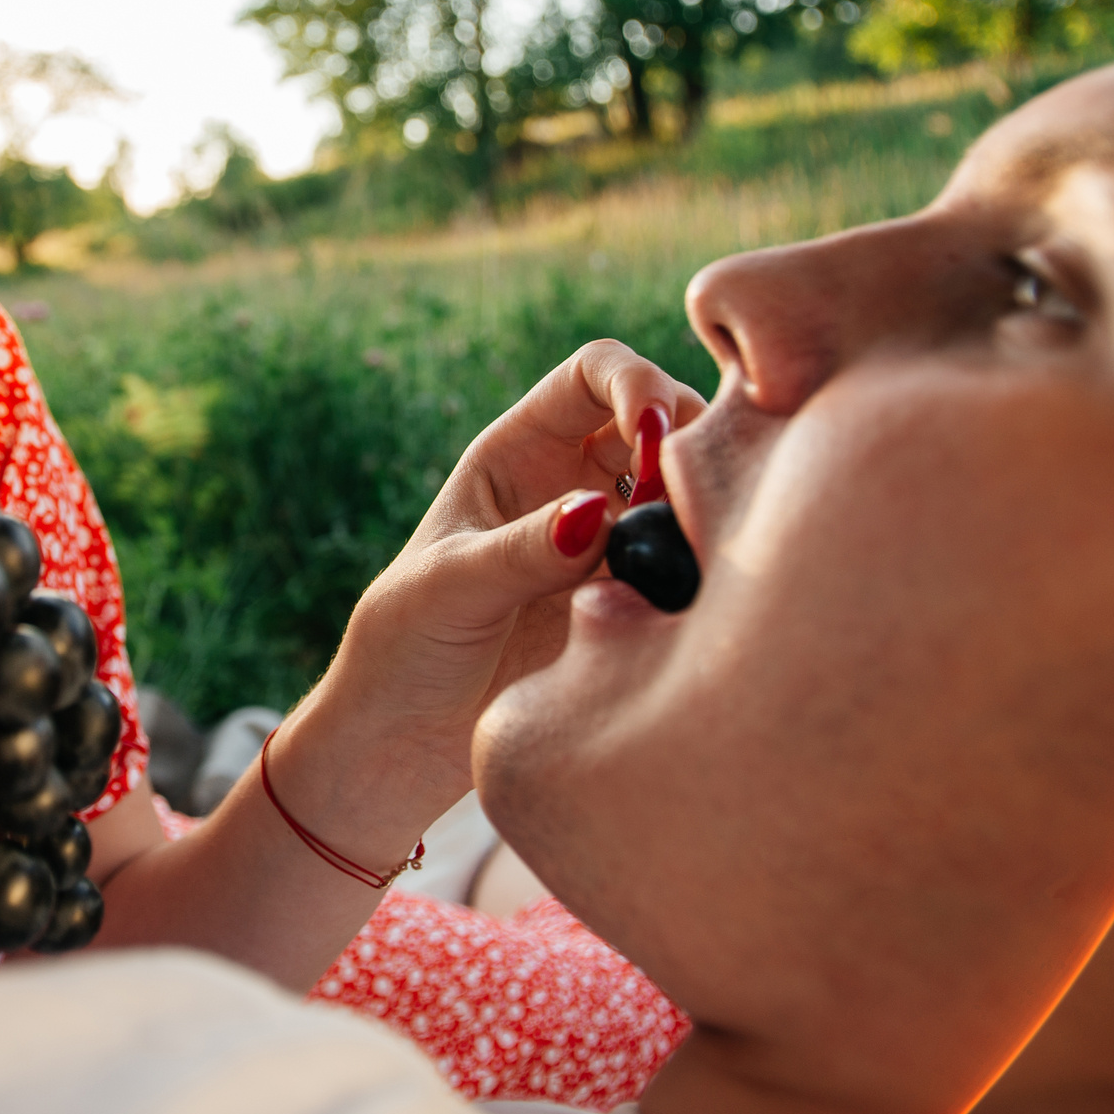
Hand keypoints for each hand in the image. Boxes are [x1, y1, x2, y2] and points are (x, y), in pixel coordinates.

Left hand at [287, 341, 703, 823]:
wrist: (409, 740)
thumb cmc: (404, 646)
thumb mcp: (449, 589)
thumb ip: (521, 551)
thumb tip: (597, 516)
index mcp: (519, 451)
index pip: (594, 373)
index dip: (634, 382)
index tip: (654, 434)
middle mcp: (575, 484)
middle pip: (665, 418)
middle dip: (689, 440)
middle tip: (684, 501)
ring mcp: (613, 544)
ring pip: (689, 488)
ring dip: (706, 501)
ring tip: (693, 546)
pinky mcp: (638, 600)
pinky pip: (691, 561)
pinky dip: (708, 560)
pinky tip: (696, 593)